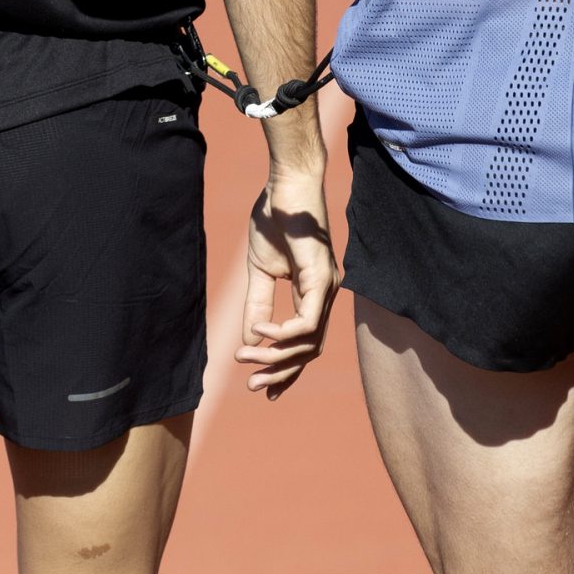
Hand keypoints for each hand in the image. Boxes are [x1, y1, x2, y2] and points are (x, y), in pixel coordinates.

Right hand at [234, 169, 335, 397]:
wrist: (285, 184)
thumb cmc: (275, 219)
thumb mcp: (259, 271)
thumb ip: (256, 305)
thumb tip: (248, 342)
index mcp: (313, 294)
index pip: (305, 344)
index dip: (286, 370)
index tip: (263, 389)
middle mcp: (326, 295)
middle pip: (309, 351)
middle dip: (280, 373)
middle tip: (251, 386)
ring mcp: (327, 287)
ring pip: (309, 342)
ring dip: (276, 356)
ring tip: (245, 357)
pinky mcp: (322, 277)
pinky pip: (307, 320)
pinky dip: (282, 332)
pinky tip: (259, 331)